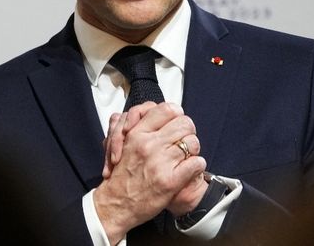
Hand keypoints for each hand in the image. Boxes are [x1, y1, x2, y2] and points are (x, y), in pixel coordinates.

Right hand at [94, 103, 205, 243]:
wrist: (116, 204)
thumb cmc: (121, 175)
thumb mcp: (125, 143)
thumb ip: (139, 126)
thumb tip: (156, 113)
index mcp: (137, 133)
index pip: (167, 109)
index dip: (177, 115)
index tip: (176, 123)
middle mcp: (149, 145)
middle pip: (185, 123)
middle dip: (188, 131)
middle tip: (184, 139)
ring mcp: (160, 162)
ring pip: (193, 143)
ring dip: (193, 149)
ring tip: (187, 156)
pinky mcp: (170, 181)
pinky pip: (196, 164)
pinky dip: (197, 166)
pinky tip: (190, 169)